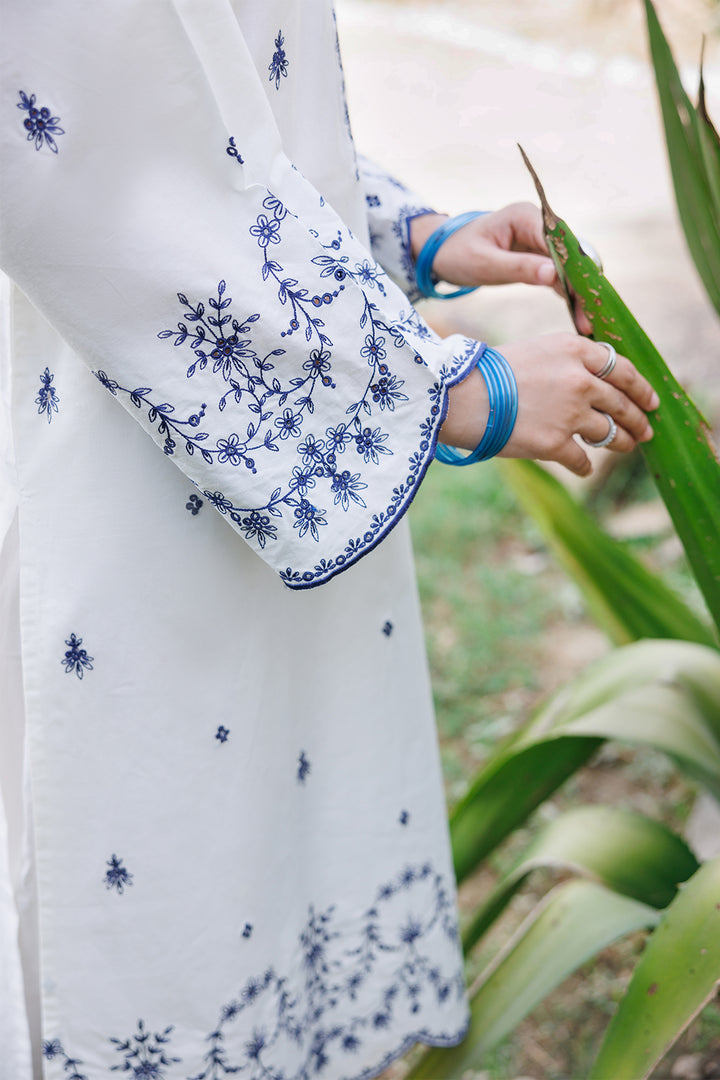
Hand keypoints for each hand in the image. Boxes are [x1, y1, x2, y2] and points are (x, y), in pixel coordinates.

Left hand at [411, 204, 592, 333]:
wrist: (442, 251)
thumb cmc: (458, 253)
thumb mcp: (485, 264)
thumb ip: (518, 268)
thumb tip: (553, 275)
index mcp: (526, 216)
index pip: (561, 243)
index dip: (575, 271)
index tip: (585, 298)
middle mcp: (539, 224)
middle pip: (572, 255)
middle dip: (583, 287)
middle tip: (591, 320)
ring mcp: (541, 239)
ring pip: (570, 267)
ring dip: (579, 294)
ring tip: (588, 325)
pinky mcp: (539, 255)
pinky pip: (560, 275)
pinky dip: (568, 294)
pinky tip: (578, 317)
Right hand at [441, 333, 659, 476]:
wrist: (461, 397)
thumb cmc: (489, 373)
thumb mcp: (536, 352)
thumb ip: (568, 364)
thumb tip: (592, 384)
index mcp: (576, 351)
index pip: (623, 369)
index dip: (641, 388)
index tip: (650, 400)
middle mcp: (580, 381)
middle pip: (622, 402)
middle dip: (639, 419)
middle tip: (647, 430)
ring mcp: (570, 414)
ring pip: (610, 432)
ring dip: (622, 442)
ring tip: (627, 446)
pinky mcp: (556, 444)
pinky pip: (582, 460)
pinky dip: (585, 466)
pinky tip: (585, 468)